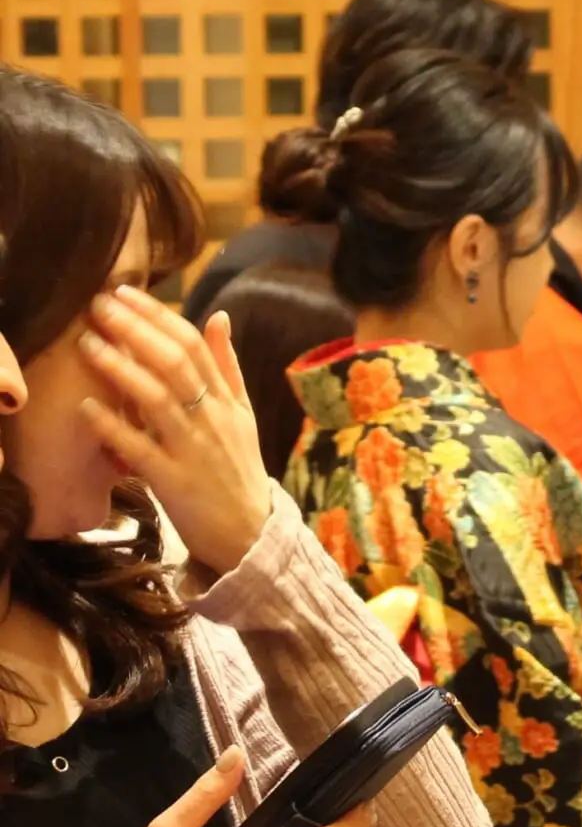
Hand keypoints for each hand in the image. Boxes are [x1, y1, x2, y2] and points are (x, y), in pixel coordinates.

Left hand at [77, 289, 269, 575]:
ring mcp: (195, 451)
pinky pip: (141, 450)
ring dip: (121, 369)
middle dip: (136, 330)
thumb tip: (218, 317)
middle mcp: (213, 420)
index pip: (195, 345)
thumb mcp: (242, 416)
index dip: (158, 315)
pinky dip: (113, 427)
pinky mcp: (174, 482)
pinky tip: (86, 407)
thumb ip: (227, 367)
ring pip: (159, 400)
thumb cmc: (237, 471)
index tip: (124, 293)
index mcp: (227, 401)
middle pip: (176, 364)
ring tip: (87, 343)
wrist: (251, 533)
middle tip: (98, 305)